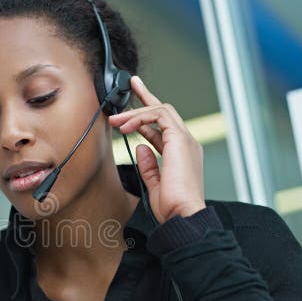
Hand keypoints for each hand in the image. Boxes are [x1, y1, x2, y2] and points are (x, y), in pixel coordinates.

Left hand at [109, 76, 205, 222]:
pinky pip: (159, 117)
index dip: (144, 118)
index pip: (162, 128)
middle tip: (132, 85)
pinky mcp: (180, 140)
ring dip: (135, 111)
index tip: (129, 114)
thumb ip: (149, 165)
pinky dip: (140, 118)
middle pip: (165, 111)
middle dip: (147, 97)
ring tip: (115, 118)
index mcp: (181, 154)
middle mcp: (186, 144)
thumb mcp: (155, 185)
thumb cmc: (173, 206)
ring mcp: (185, 140)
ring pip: (161, 110)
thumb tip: (141, 147)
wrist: (183, 215)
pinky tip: (126, 126)